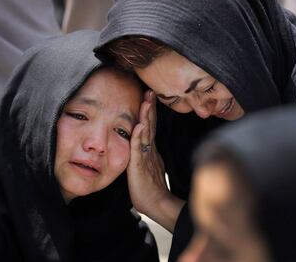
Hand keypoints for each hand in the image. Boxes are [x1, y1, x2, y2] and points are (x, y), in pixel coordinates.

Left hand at [127, 90, 183, 232]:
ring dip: (146, 116)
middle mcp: (150, 150)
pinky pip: (139, 148)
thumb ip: (146, 155)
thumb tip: (144, 146)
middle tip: (150, 90)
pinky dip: (139, 136)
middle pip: (150, 124)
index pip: (150, 126)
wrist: (156, 204)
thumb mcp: (147, 167)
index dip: (149, 112)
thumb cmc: (149, 189)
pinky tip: (140, 124)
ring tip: (146, 101)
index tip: (149, 96)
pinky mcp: (141, 165)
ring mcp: (146, 156)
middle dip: (150, 107)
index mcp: (150, 150)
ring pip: (146, 132)